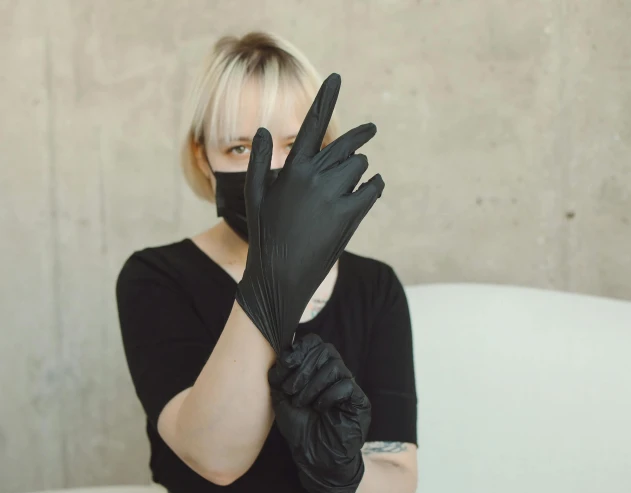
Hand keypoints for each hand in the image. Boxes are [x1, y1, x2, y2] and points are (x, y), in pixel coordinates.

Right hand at [235, 73, 384, 353]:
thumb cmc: (265, 234)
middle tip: (371, 129)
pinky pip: (372, 189)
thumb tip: (264, 130)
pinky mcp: (349, 215)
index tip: (338, 76)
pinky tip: (370, 190)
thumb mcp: (256, 196)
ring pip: (360, 166)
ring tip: (348, 184)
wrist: (280, 277)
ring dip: (359, 170)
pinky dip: (374, 187)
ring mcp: (333, 196)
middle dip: (361, 134)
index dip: (326, 97)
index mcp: (291, 168)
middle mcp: (313, 177)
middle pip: (346, 144)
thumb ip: (260, 161)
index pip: (311, 123)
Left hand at [269, 333, 371, 492]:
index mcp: (317, 370)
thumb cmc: (300, 429)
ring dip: (313, 384)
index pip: (314, 342)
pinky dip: (328, 396)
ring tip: (302, 403)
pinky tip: (320, 409)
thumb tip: (280, 356)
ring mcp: (349, 386)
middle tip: (291, 390)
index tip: (286, 363)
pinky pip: (346, 385)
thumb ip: (280, 377)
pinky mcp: (359, 401)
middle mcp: (335, 374)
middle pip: (325, 349)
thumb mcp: (282, 400)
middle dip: (303, 368)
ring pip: (335, 366)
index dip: (300, 349)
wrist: (315, 458)